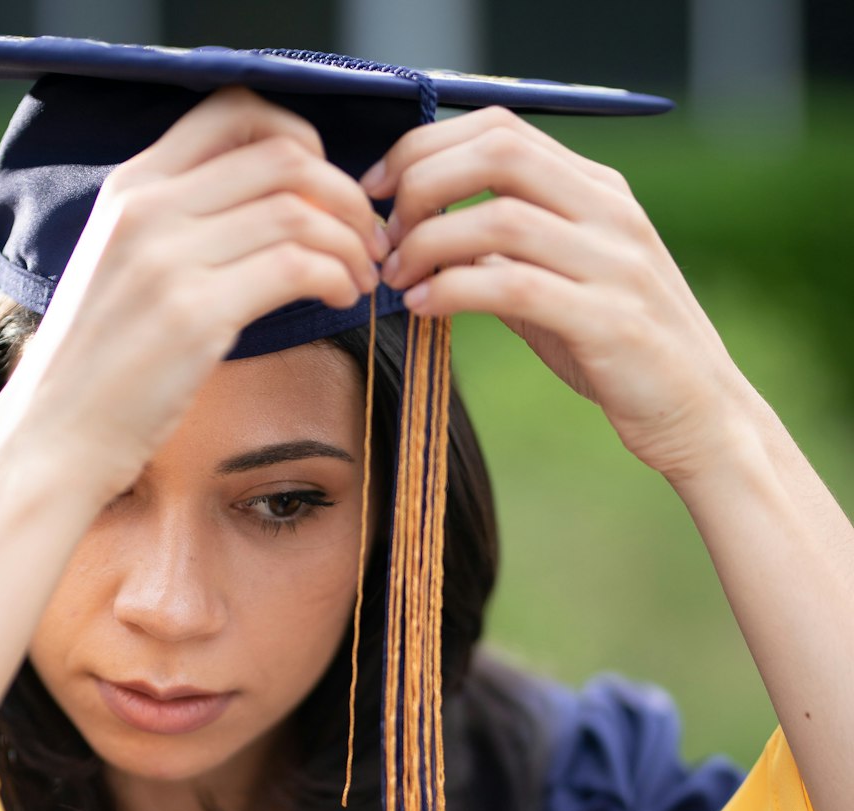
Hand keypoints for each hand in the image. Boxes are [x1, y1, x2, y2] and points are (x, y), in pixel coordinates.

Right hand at [5, 88, 385, 509]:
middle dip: (344, 193)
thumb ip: (179, 225)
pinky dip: (336, 276)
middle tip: (366, 236)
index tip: (324, 186)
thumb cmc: (101, 363)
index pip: (234, 111)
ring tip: (360, 276)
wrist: (55, 432)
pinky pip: (295, 267)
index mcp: (131, 186)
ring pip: (298, 212)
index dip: (301, 138)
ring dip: (349, 242)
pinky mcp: (194, 314)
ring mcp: (169, 258)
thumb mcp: (123, 266)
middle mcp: (148, 208)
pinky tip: (342, 298)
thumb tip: (269, 209)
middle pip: (282, 156)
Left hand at [365, 108, 750, 483]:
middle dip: (421, 183)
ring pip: (500, 218)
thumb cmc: (619, 352)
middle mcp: (609, 211)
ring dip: (429, 244)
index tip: (379, 189)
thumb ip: (505, 255)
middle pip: (498, 153)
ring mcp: (613, 263)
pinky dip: (455, 291)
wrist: (699, 412)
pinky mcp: (608, 320)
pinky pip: (514, 286)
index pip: (500, 129)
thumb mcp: (560, 286)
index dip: (426, 148)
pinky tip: (424, 308)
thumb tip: (427, 237)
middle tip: (385, 233)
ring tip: (399, 277)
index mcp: (598, 189)